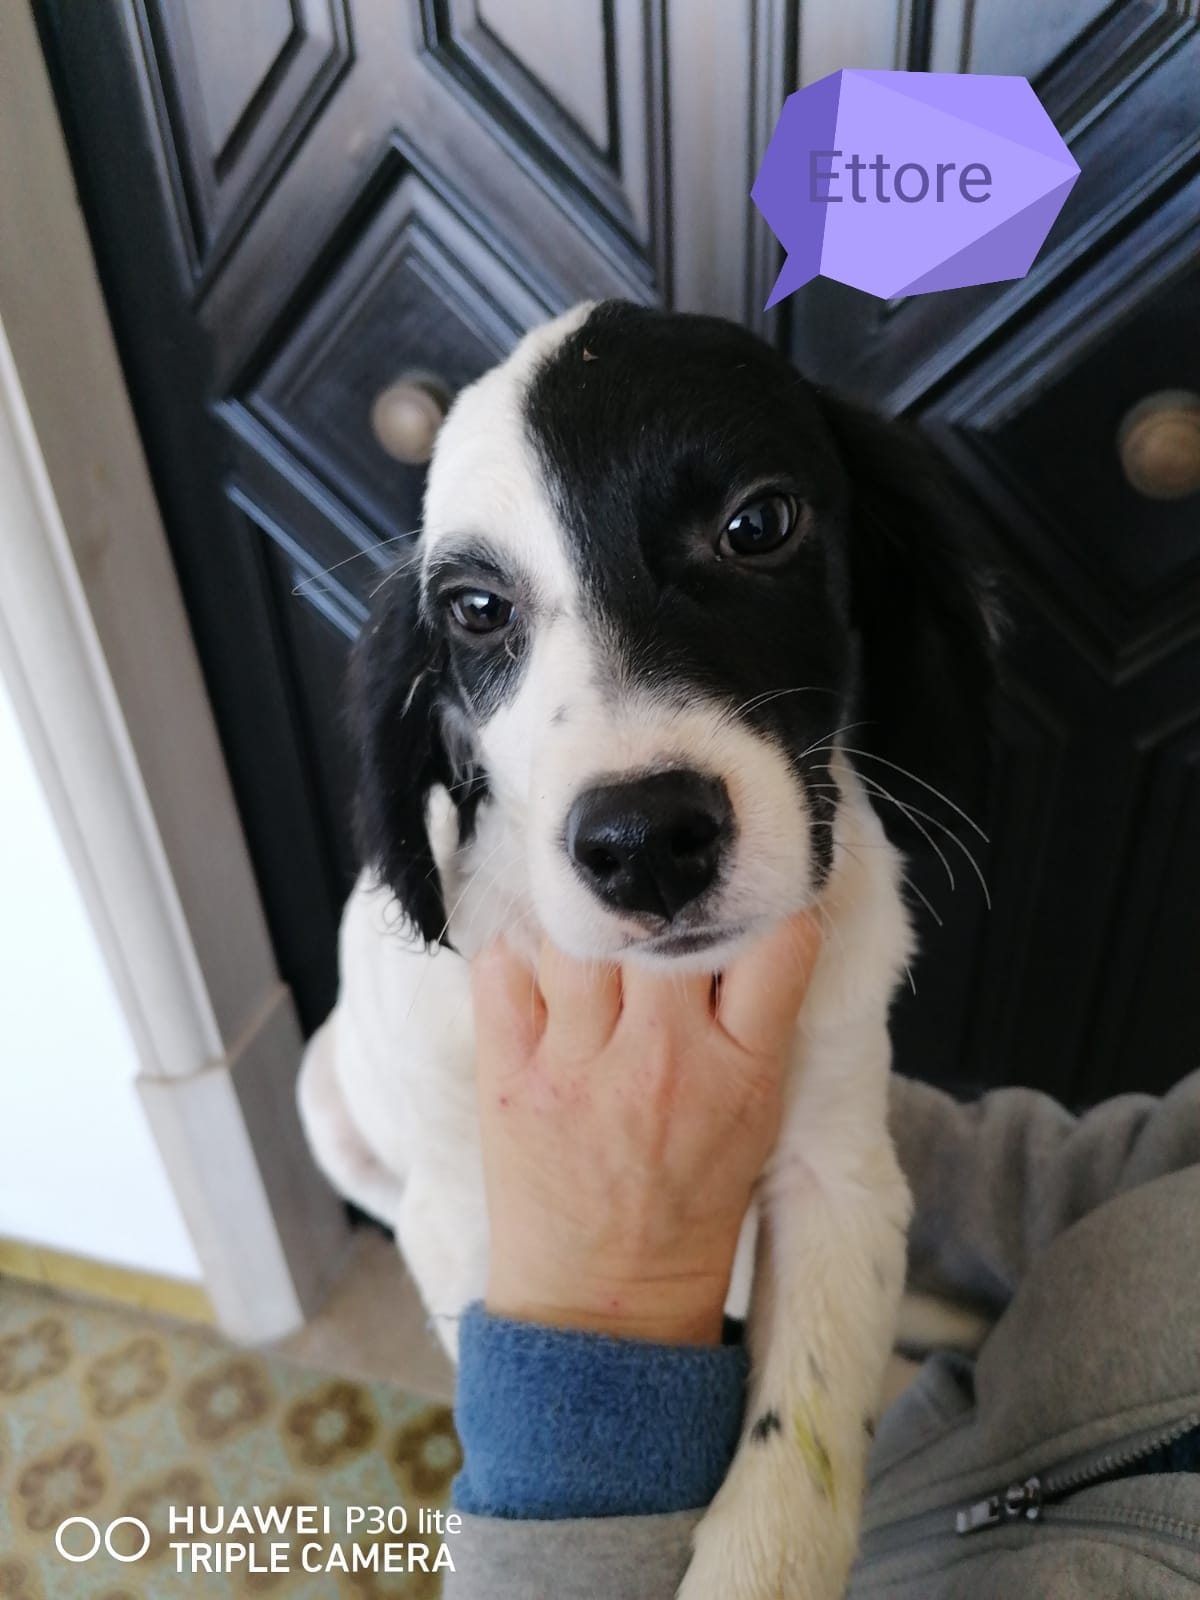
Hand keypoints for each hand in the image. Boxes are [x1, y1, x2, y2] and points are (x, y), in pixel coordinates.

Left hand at [470, 915, 822, 1345]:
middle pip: (662, 925)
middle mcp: (662, 1061)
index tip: (740, 893)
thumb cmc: (691, 1204)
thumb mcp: (757, 1114)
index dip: (759, 901)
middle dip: (660, 906)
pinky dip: (516, 953)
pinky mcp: (509, 1079)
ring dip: (587, 925)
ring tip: (594, 940)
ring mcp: (578, 1068)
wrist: (606, 1303)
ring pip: (578, 935)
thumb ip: (756, 1021)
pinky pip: (502, 969)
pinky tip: (537, 970)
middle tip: (652, 912)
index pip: (773, 944)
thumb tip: (742, 922)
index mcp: (741, 1071)